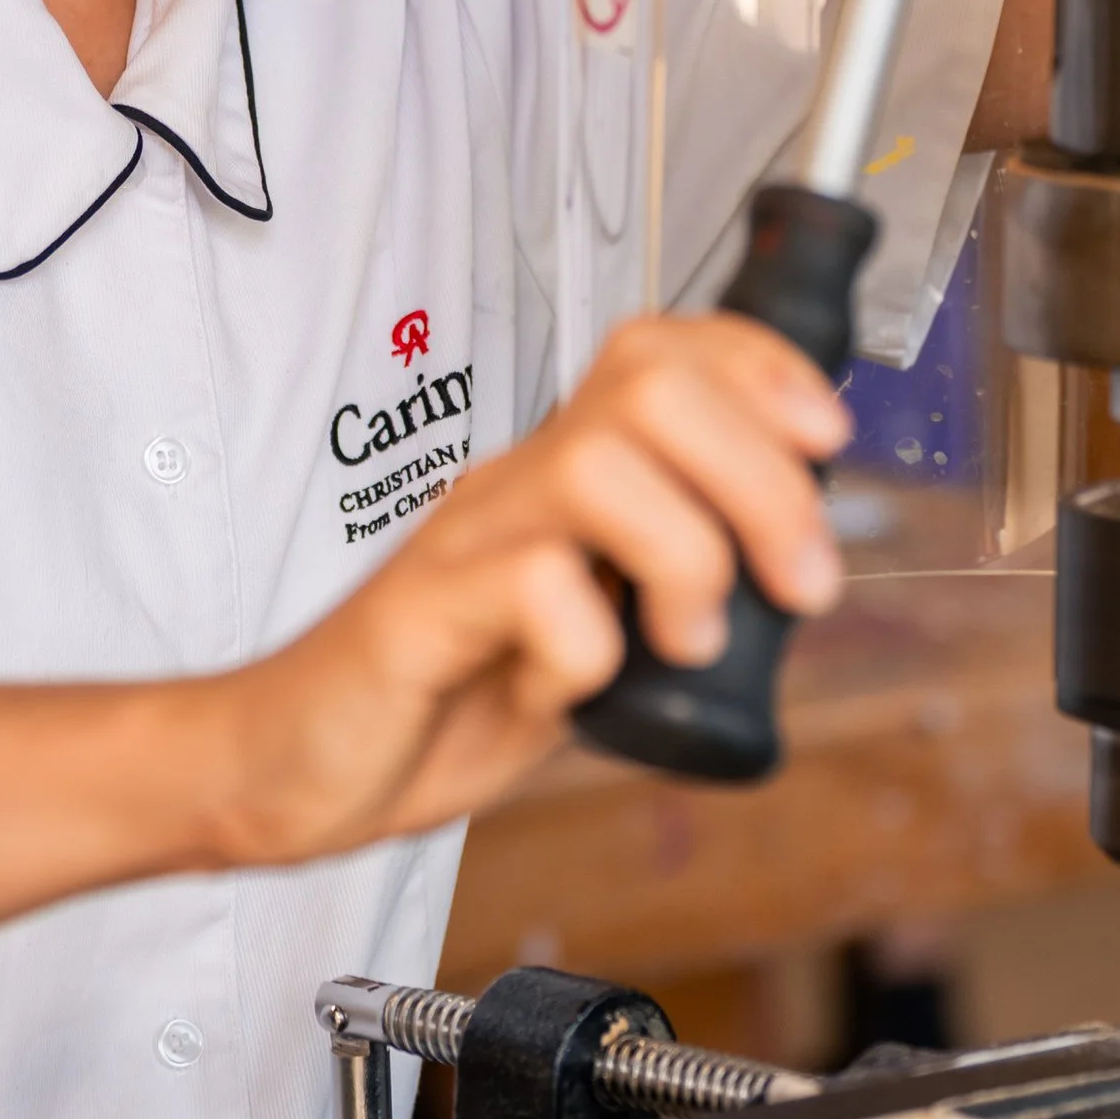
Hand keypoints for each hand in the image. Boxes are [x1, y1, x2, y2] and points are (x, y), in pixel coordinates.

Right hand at [214, 313, 849, 867]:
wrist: (293, 765)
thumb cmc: (439, 698)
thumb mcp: (588, 633)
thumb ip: (665, 590)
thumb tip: (788, 574)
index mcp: (559, 478)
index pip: (662, 353)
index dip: (760, 368)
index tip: (826, 440)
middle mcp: (514, 486)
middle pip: (651, 389)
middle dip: (760, 477)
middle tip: (795, 584)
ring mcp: (463, 541)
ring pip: (597, 466)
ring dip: (687, 554)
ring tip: (688, 641)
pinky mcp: (418, 616)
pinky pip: (529, 586)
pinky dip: (585, 640)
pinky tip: (575, 687)